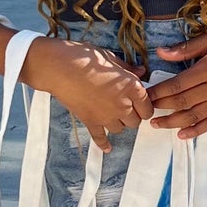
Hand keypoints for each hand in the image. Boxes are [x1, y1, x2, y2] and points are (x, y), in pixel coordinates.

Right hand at [26, 35, 154, 151]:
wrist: (59, 68)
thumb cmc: (84, 58)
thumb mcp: (110, 58)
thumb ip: (127, 69)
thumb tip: (141, 72)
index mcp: (131, 87)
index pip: (148, 108)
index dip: (145, 106)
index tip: (140, 103)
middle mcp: (122, 105)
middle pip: (135, 122)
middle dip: (133, 115)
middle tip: (126, 107)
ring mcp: (106, 116)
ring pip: (120, 129)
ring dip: (118, 124)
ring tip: (112, 115)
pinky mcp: (90, 121)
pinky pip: (100, 138)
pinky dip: (104, 144)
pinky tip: (107, 148)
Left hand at [150, 11, 206, 138]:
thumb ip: (185, 49)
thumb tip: (160, 53)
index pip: (178, 84)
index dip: (159, 91)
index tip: (145, 94)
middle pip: (183, 101)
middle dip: (162, 107)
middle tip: (145, 110)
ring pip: (195, 115)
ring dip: (174, 122)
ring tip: (157, 125)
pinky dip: (197, 130)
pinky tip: (182, 134)